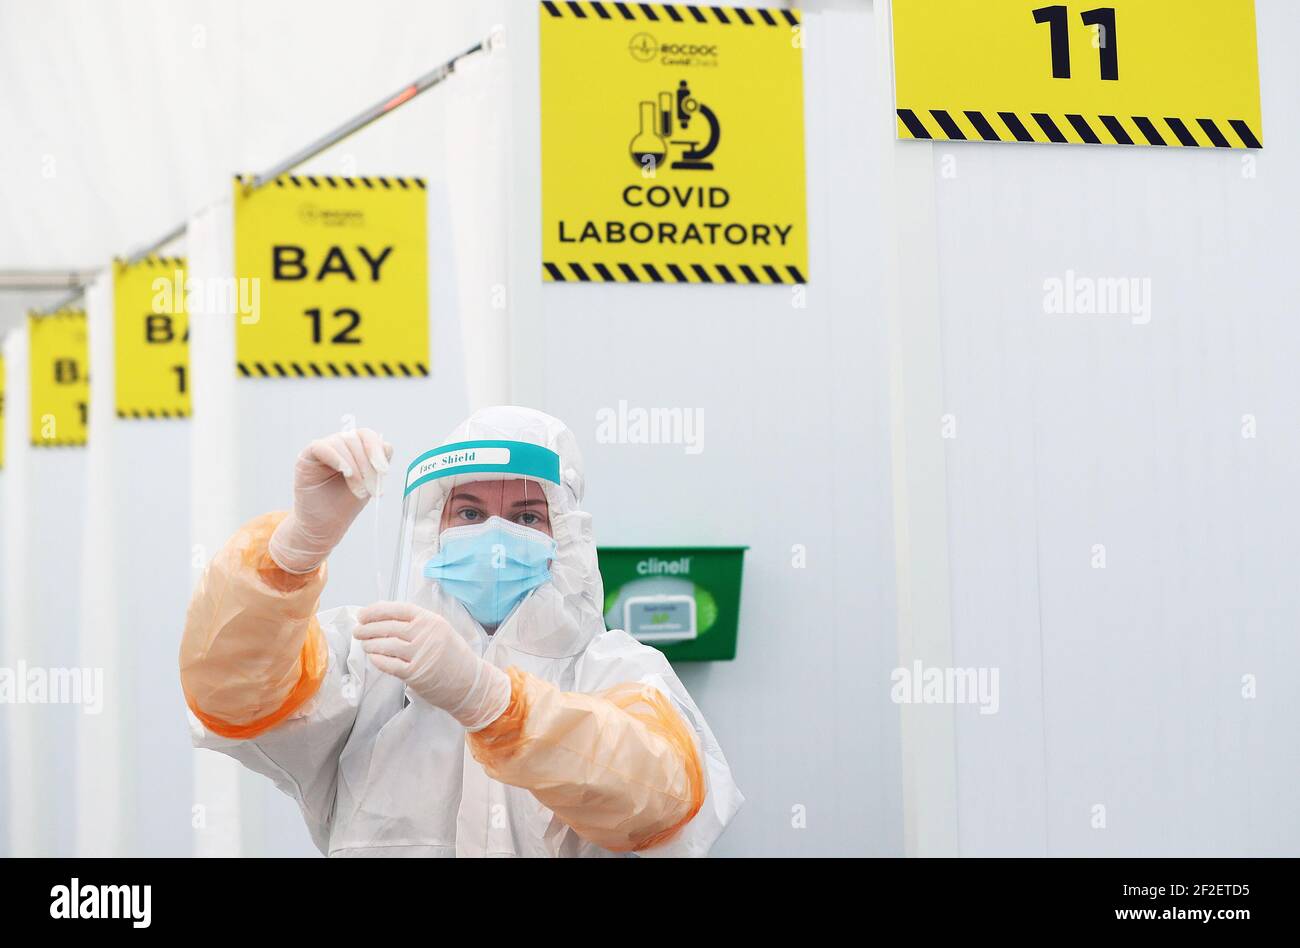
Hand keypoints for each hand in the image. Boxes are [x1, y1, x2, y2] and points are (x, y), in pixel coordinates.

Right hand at [268, 428, 392, 573]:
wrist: (324, 525)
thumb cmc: (344, 504)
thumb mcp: (368, 484)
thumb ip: (377, 466)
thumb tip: (387, 447)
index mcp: (355, 449)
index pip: (368, 436)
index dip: (377, 450)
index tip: (384, 470)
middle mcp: (339, 445)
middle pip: (356, 439)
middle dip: (367, 464)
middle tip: (372, 488)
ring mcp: (323, 449)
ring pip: (342, 443)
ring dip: (355, 467)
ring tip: (359, 491)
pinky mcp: (307, 456)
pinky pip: (321, 447)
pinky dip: (337, 458)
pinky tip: (346, 473)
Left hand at [354, 601, 510, 730]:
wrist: (469, 683)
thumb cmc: (454, 657)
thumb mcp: (441, 631)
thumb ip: (418, 625)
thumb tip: (385, 621)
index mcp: (431, 620)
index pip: (398, 609)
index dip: (376, 611)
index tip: (363, 614)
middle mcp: (425, 634)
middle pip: (388, 627)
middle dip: (368, 628)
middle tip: (357, 630)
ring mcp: (420, 654)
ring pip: (386, 645)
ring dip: (370, 644)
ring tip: (364, 644)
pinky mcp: (415, 673)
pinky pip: (389, 664)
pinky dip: (378, 660)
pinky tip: (373, 657)